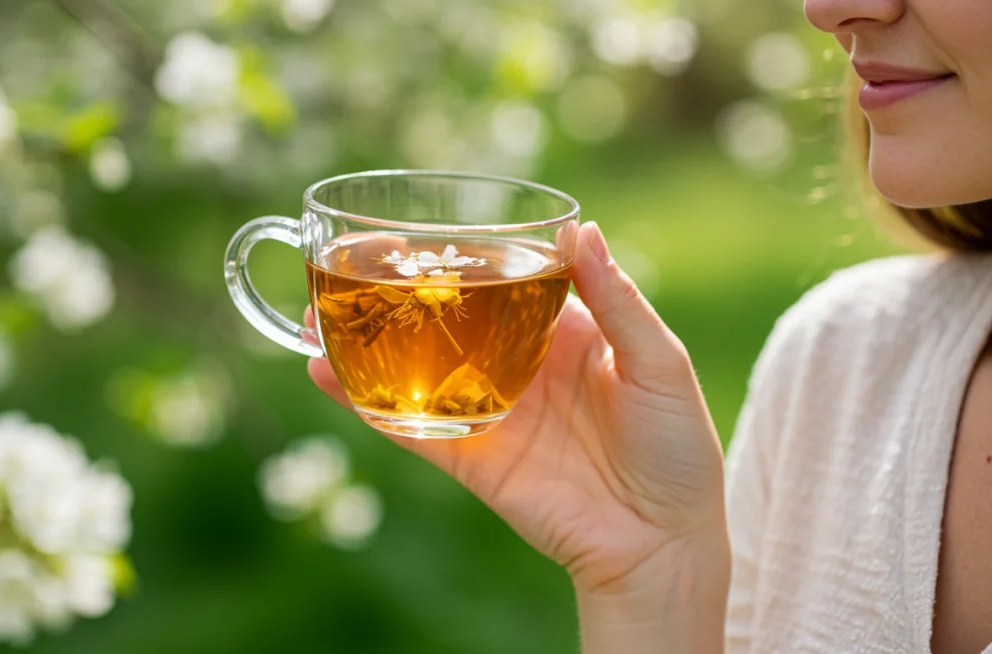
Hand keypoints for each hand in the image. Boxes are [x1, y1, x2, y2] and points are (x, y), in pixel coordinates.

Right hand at [307, 222, 727, 598]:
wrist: (663, 545)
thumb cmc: (677, 449)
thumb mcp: (660, 363)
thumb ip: (618, 300)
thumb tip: (581, 230)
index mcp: (570, 334)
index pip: (508, 282)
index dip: (468, 256)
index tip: (425, 228)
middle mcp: (522, 367)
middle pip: (450, 321)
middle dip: (401, 293)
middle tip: (351, 258)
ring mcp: (493, 414)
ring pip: (419, 370)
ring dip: (367, 343)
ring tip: (313, 310)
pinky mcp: (473, 460)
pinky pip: (413, 428)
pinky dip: (367, 404)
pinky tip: (325, 372)